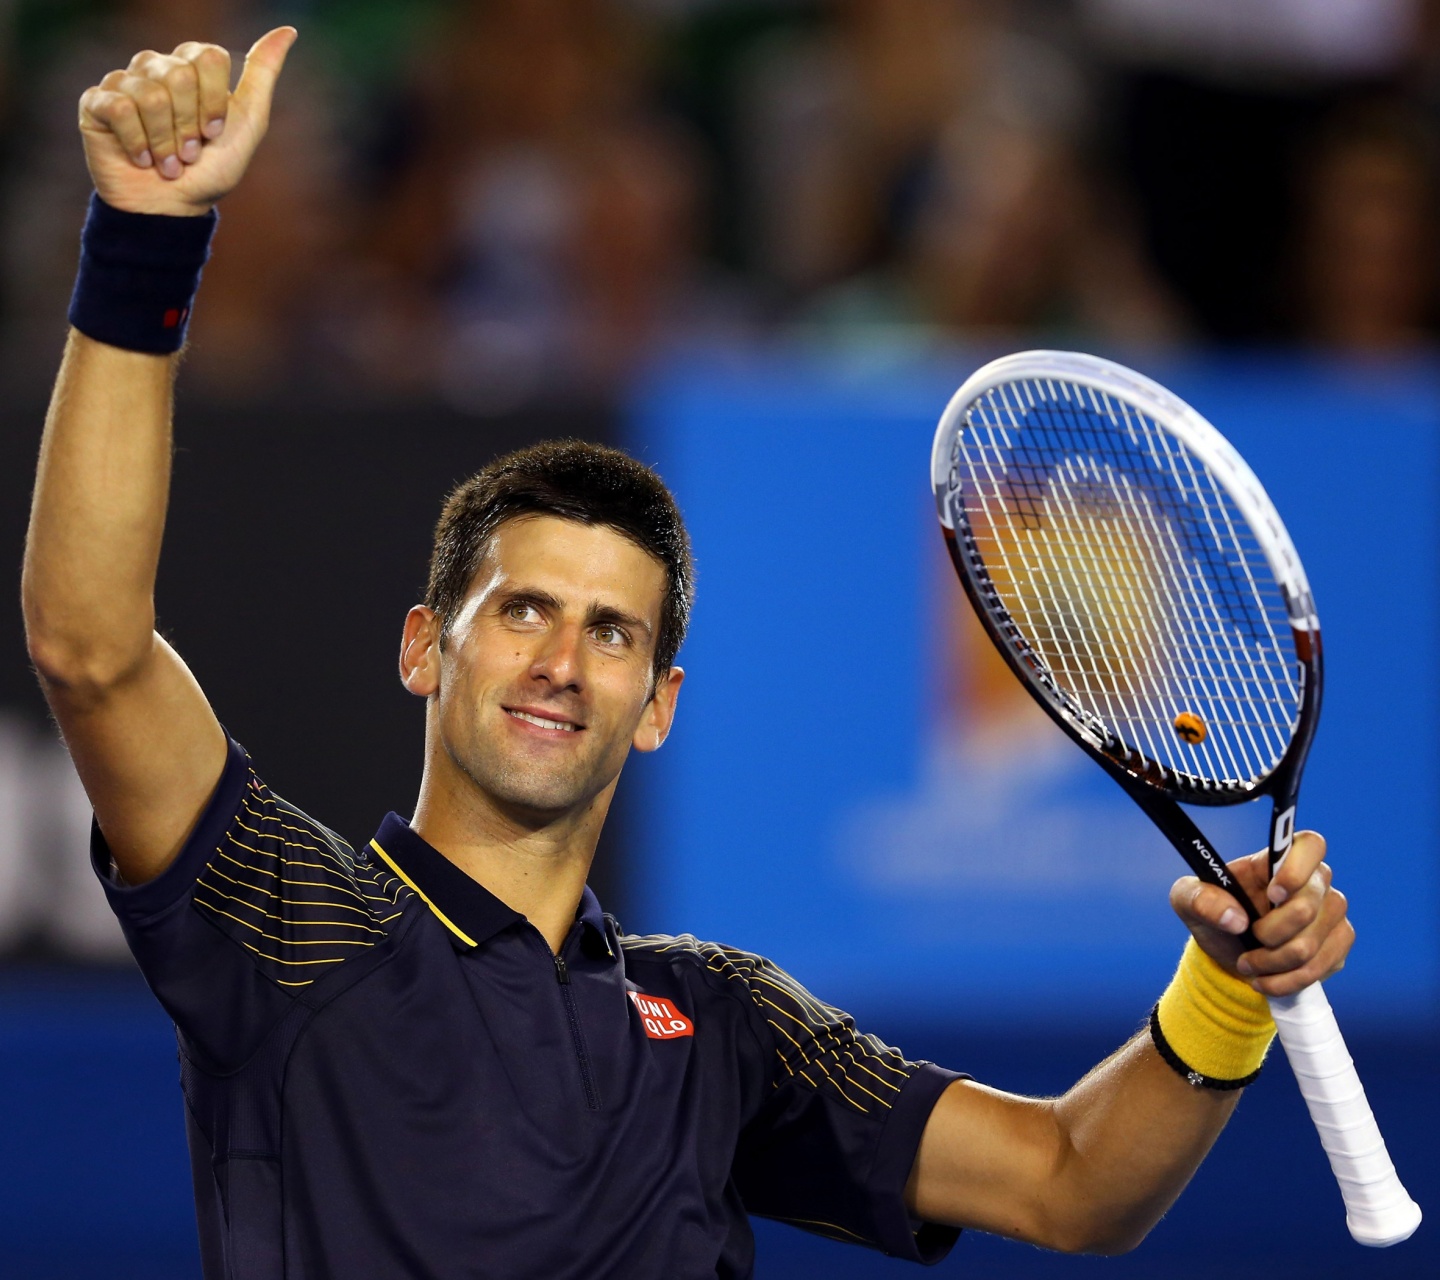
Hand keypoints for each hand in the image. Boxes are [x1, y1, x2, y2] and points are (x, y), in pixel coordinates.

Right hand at [77, 27, 296, 216]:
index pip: (208, 57)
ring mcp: (124, 82)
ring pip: (151, 96)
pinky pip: (121, 108)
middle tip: (189, 153)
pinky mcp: (96, 102)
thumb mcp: (248, 123)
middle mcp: (156, 67)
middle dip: (191, 126)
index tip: (213, 133)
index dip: (215, 102)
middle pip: (180, 75)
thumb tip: (288, 31)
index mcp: (190, 67)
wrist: (174, 207)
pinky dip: (138, 144)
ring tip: (168, 163)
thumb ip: (263, 74)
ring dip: (166, 143)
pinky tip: (142, 159)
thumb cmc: (211, 168)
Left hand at [1169, 830, 1353, 996]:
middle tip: (1247, 940)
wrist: (1229, 951)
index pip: (1311, 845)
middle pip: (1309, 905)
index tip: (1274, 893)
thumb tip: (1235, 918)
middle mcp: (1314, 881)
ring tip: (1248, 964)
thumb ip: (1200, 899)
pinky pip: (1322, 966)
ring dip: (1275, 962)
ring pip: (1313, 943)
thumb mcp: (1188, 900)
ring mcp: (1331, 913)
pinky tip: (1266, 980)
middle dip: (1271, 933)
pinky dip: (1288, 980)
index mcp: (1278, 860)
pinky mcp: (1337, 944)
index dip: (1298, 869)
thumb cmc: (1213, 913)